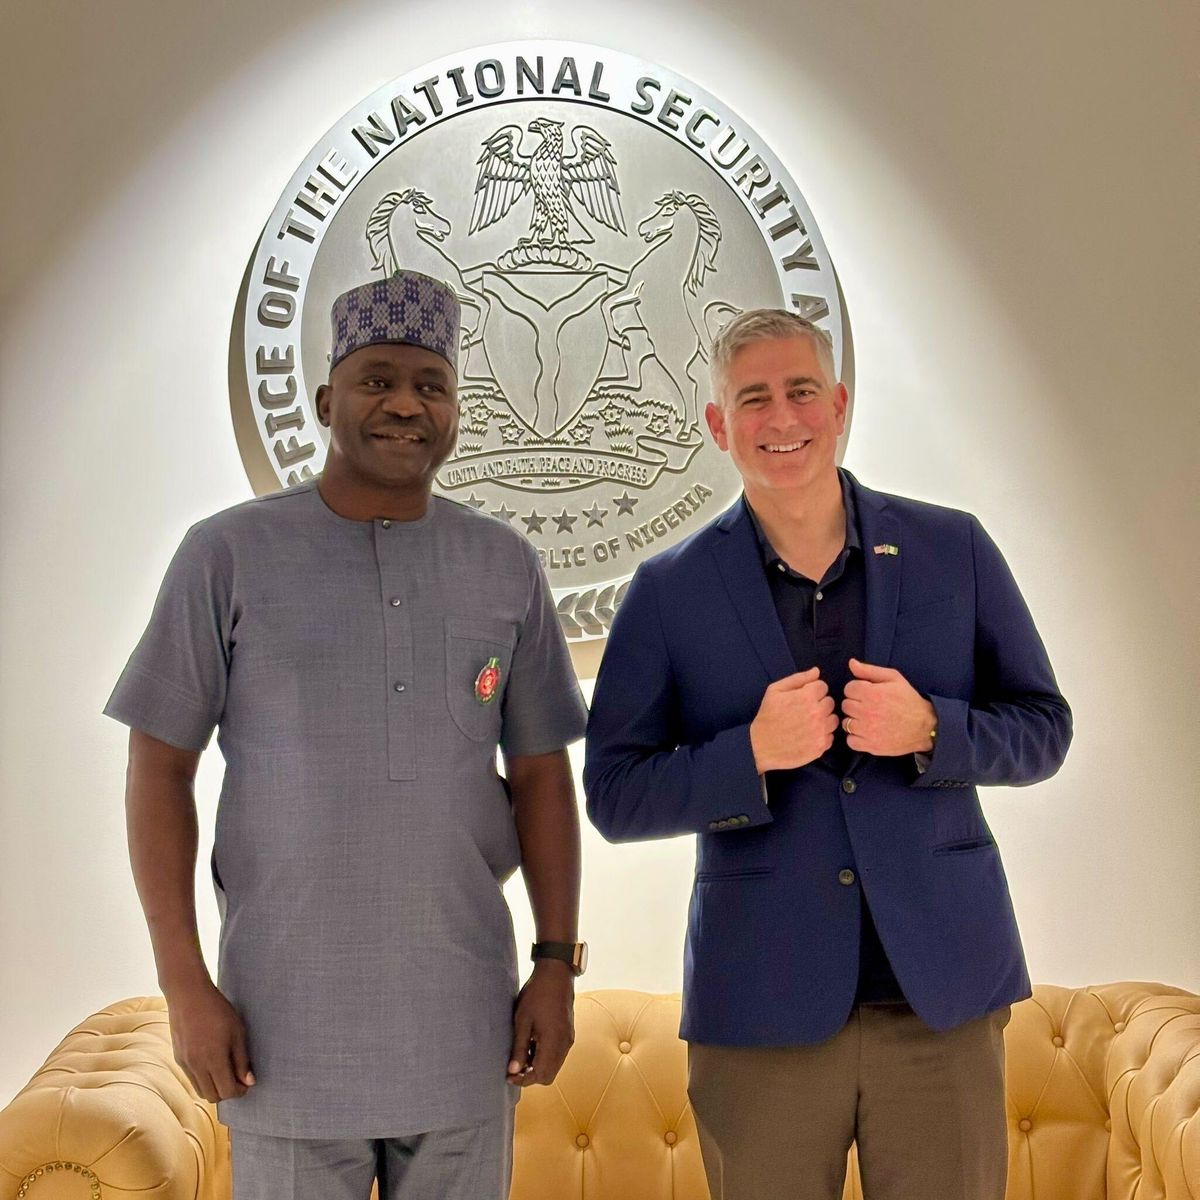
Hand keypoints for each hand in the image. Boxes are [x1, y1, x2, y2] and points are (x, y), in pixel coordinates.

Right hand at [164, 978, 254, 1101]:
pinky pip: (192, 1079)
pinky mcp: (178, 1059)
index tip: (247, 1082)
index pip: (227, 1091)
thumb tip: (249, 1082)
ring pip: (201, 1091)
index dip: (240, 1090)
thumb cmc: (218, 1010)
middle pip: (213, 1096)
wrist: (188, 996)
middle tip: (237, 1079)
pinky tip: (212, 1064)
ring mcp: (185, 1064)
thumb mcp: (238, 1032)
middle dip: (227, 1092)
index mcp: (214, 1059)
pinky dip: (203, 1079)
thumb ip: (242, 1060)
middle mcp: (197, 1066)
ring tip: (225, 1072)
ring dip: (214, 1088)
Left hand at [507, 960, 574, 1086]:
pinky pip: (558, 1054)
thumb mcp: (522, 1021)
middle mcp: (564, 1044)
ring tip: (521, 1054)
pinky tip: (532, 1044)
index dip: (523, 1080)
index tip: (508, 1076)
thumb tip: (513, 1071)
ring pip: (554, 1065)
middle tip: (514, 1067)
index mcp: (553, 1042)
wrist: (556, 973)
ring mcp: (568, 1038)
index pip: (540, 1075)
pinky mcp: (568, 1032)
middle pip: (549, 1075)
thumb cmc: (537, 994)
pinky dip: (545, 1056)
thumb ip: (519, 1048)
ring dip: (538, 1066)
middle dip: (531, 1076)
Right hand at [749, 667, 838, 772]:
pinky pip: (831, 736)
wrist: (761, 746)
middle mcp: (817, 713)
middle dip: (819, 704)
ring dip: (823, 720)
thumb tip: (816, 671)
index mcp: (807, 696)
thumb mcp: (775, 690)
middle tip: (804, 711)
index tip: (803, 698)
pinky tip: (809, 736)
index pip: (823, 686)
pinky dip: (822, 735)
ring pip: (833, 720)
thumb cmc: (767, 716)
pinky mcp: (821, 746)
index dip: (812, 691)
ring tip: (808, 724)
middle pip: (830, 702)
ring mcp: (820, 731)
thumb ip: (798, 678)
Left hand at [841, 658, 936, 755]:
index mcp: (872, 693)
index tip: (868, 693)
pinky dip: (856, 738)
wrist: (925, 726)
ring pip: (846, 723)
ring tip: (869, 719)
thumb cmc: (909, 700)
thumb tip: (851, 663)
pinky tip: (867, 732)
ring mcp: (868, 730)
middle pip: (846, 705)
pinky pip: (851, 741)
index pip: (848, 688)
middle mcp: (867, 712)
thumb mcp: (894, 678)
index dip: (858, 689)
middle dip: (856, 704)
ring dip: (855, 721)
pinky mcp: (870, 745)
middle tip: (870, 706)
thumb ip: (870, 670)